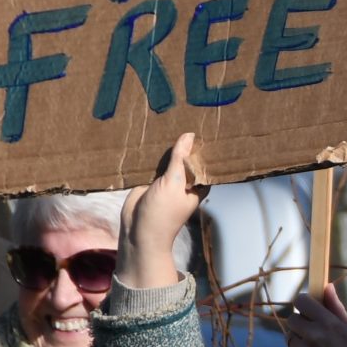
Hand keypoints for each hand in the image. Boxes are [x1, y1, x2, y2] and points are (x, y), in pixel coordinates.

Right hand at [118, 132, 206, 290]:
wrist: (137, 231)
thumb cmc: (162, 213)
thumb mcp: (174, 184)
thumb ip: (180, 160)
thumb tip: (189, 136)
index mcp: (198, 185)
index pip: (205, 162)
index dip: (206, 146)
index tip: (209, 125)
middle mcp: (184, 181)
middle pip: (186, 158)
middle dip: (185, 143)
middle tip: (187, 115)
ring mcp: (167, 180)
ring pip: (169, 159)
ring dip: (167, 147)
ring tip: (169, 120)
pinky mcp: (150, 180)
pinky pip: (153, 163)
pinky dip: (151, 154)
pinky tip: (151, 136)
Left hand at [282, 284, 346, 346]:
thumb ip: (335, 306)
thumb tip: (327, 285)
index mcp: (328, 323)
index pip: (302, 301)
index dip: (303, 303)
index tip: (307, 308)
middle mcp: (313, 335)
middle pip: (292, 318)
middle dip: (300, 324)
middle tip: (312, 332)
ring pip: (289, 335)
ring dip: (298, 340)